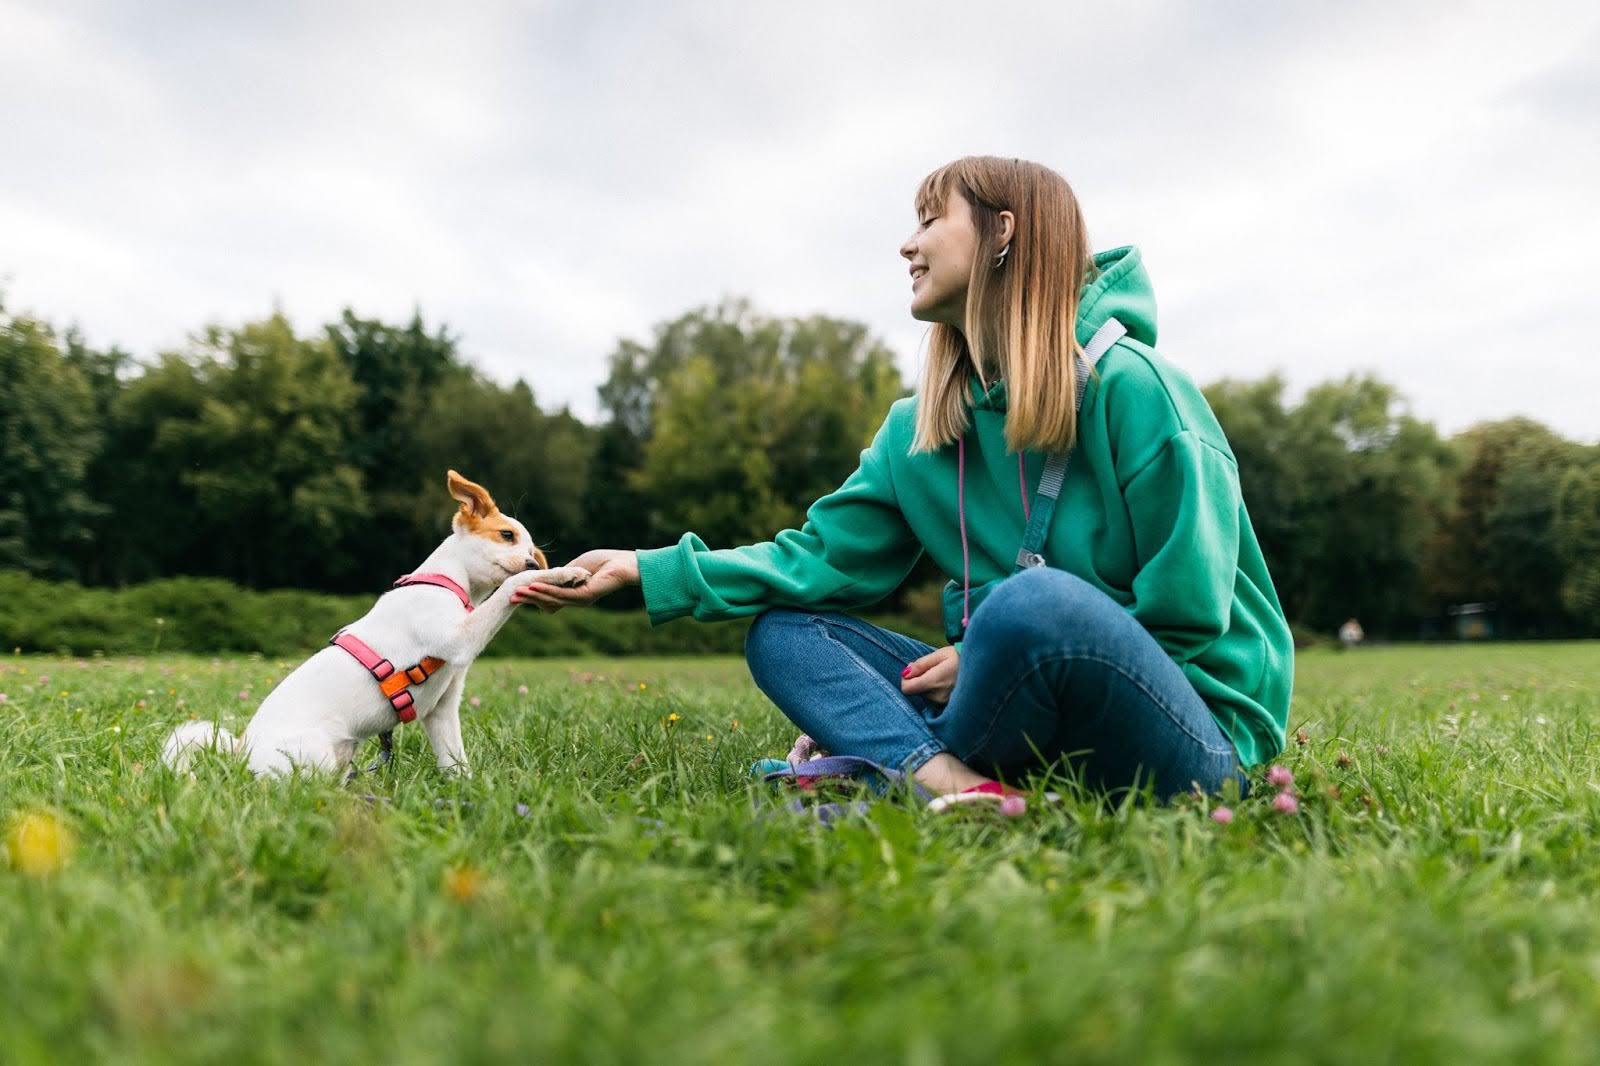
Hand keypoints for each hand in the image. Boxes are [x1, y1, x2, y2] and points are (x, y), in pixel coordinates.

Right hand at [510, 549, 639, 611]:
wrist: (622, 564)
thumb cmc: (602, 562)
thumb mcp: (574, 567)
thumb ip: (560, 574)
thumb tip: (545, 577)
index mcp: (572, 594)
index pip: (548, 598)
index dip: (532, 596)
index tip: (516, 593)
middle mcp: (575, 600)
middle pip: (547, 602)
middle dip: (528, 599)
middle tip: (510, 598)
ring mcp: (579, 599)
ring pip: (552, 599)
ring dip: (534, 596)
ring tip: (518, 593)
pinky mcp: (584, 596)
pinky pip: (562, 595)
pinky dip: (546, 591)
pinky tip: (534, 588)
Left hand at [901, 646, 958, 705]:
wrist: (986, 667)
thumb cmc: (962, 657)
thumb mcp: (941, 655)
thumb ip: (921, 664)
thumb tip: (905, 673)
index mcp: (934, 681)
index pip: (907, 689)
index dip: (906, 679)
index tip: (913, 670)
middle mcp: (938, 696)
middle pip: (917, 692)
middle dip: (920, 680)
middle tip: (934, 668)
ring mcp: (945, 703)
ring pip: (926, 696)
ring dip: (929, 686)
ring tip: (944, 675)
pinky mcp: (950, 707)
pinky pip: (936, 700)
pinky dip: (937, 692)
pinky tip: (948, 683)